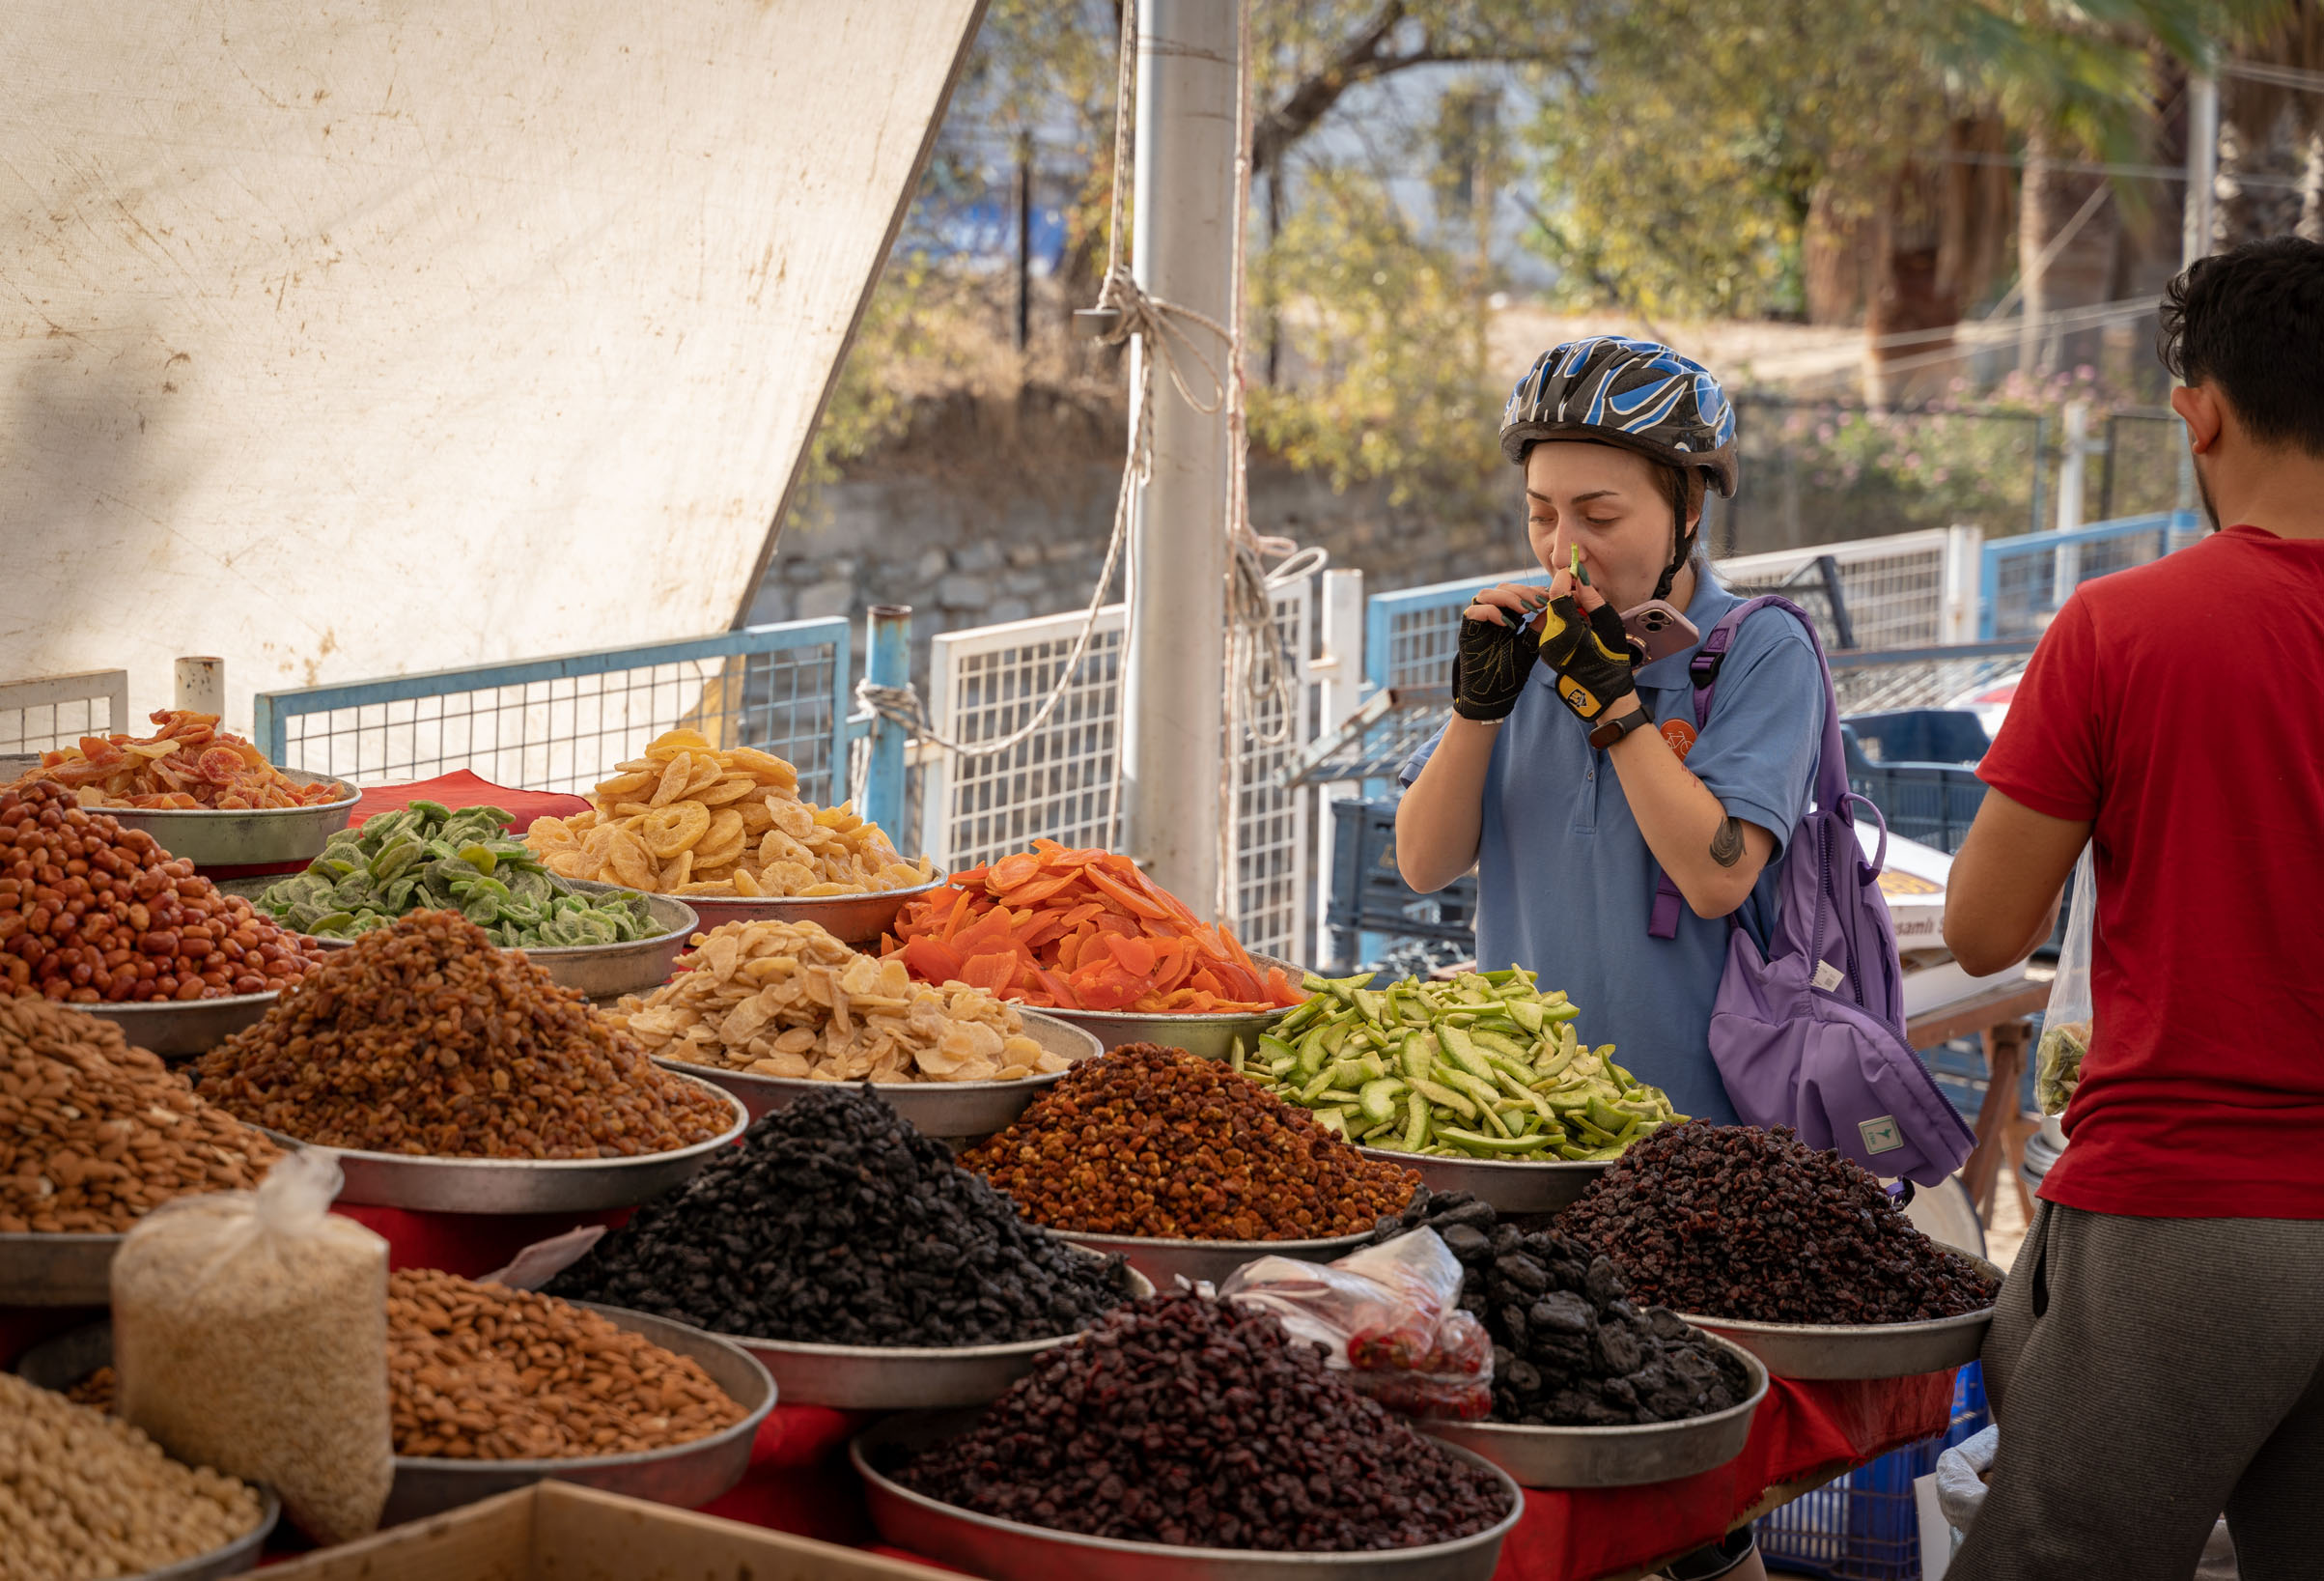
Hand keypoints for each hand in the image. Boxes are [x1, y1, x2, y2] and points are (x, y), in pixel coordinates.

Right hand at [1450, 583, 1548, 720]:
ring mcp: (1477, 625)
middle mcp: (1490, 619)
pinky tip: (1507, 624)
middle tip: (1538, 602)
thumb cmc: (1509, 678)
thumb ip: (1538, 628)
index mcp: (1506, 619)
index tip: (1548, 595)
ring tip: (1525, 610)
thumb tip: (1553, 606)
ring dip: (1507, 598)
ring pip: (1485, 595)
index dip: (1531, 590)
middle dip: (1522, 591)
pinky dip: (1490, 612)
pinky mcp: (1466, 634)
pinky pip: (1473, 612)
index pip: (1516, 593)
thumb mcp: (1530, 649)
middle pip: (1501, 588)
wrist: (1492, 701)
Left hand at [1535, 571, 1643, 722]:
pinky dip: (1564, 619)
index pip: (1557, 594)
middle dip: (1568, 593)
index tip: (1574, 570)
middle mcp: (1550, 638)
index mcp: (1567, 631)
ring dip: (1566, 606)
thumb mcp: (1608, 624)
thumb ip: (1591, 599)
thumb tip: (1579, 579)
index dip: (1565, 578)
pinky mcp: (1545, 650)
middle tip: (1586, 594)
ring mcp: (1545, 646)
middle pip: (1553, 603)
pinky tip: (1580, 625)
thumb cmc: (1612, 659)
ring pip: (1552, 614)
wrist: (1603, 691)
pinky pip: (1552, 626)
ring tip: (1586, 613)